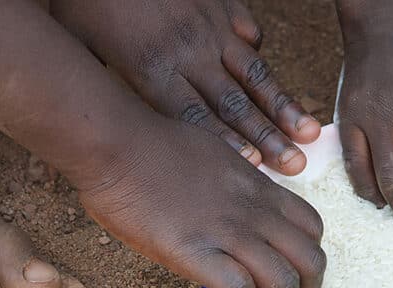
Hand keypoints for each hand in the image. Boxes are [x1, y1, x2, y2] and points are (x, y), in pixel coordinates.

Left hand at [50, 0, 319, 174]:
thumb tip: (107, 126)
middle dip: (269, 136)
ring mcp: (210, 26)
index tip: (258, 165)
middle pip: (234, 102)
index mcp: (151, 68)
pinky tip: (274, 82)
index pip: (196, 116)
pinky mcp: (221, 3)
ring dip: (282, 105)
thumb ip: (105, 87)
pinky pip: (247, 32)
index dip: (229, 143)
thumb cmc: (85, 0)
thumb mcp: (82, 48)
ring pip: (253, 72)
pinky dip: (259, 55)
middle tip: (297, 164)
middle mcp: (188, 51)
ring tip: (310, 131)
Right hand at [74, 119, 324, 287]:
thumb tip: (238, 206)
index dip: (310, 254)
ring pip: (284, 281)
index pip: (312, 227)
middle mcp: (255, 212)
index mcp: (261, 188)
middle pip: (311, 260)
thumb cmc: (158, 145)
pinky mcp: (195, 253)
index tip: (297, 269)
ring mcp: (228, 233)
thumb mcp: (220, 156)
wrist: (119, 146)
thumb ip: (240, 185)